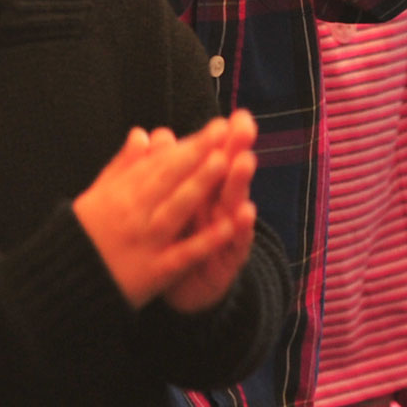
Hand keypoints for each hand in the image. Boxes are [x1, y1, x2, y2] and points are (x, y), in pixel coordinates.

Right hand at [72, 115, 252, 308]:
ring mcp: (146, 242)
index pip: (158, 163)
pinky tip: (229, 226)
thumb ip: (122, 166)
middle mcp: (134, 213)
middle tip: (223, 131)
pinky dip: (205, 241)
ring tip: (223, 163)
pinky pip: (183, 254)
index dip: (187, 144)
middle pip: (168, 179)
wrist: (64, 283)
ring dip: (198, 186)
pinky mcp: (155, 272)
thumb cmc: (84, 235)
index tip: (214, 127)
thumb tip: (142, 134)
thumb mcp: (96, 195)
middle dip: (196, 153)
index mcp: (120, 193)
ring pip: (175, 209)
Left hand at [161, 114, 259, 313]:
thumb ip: (170, 171)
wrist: (189, 291)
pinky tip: (246, 213)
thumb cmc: (183, 240)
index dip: (224, 138)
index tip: (237, 115)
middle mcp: (220, 207)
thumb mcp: (174, 204)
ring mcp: (227, 232)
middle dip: (237, 149)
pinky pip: (234, 243)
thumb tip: (160, 134)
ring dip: (239, 182)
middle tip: (246, 126)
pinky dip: (239, 229)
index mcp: (204, 191)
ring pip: (233, 203)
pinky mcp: (227, 260)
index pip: (214, 158)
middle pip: (229, 174)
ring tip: (245, 160)